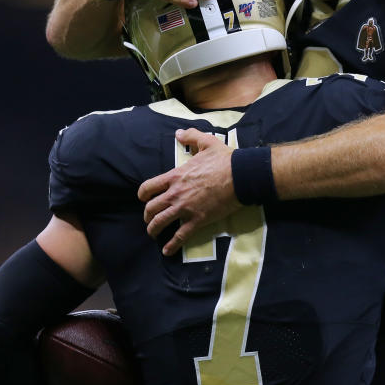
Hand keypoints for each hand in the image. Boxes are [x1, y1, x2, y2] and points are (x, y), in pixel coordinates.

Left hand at [138, 128, 241, 254]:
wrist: (241, 176)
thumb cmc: (224, 160)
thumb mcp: (206, 142)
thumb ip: (190, 137)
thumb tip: (178, 133)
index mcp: (175, 176)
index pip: (148, 188)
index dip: (143, 195)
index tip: (144, 199)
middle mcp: (176, 194)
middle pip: (151, 208)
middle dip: (147, 215)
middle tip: (149, 218)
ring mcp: (185, 209)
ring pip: (160, 223)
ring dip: (153, 230)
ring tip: (153, 234)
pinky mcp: (198, 221)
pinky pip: (180, 236)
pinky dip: (171, 245)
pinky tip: (167, 251)